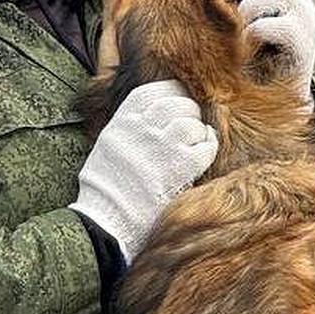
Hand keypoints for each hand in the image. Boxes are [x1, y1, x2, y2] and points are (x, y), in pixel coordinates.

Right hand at [70, 80, 217, 263]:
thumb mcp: (108, 146)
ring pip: (192, 122)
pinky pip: (206, 146)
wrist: (106, 221)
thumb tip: (149, 115)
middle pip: (176, 103)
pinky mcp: (181, 166)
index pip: (152, 93)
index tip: (177, 101)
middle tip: (190, 125)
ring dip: (197, 131)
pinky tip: (204, 154)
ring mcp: (162, 145)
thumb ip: (128, 127)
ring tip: (194, 143)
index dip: (169, 93)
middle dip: (187, 111)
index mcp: (122, 122)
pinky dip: (209, 147)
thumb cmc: (105, 190)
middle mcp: (142, 128)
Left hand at [214, 0, 314, 104]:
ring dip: (253, 2)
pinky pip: (285, 27)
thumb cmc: (253, 58)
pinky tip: (243, 38)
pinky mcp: (306, 48)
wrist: (273, 99)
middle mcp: (304, 6)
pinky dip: (260, 29)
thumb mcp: (245, 20)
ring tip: (233, 16)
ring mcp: (309, 26)